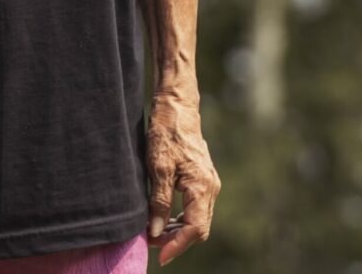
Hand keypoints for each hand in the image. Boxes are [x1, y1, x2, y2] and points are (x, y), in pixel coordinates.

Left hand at [146, 91, 219, 265]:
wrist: (177, 106)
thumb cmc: (167, 132)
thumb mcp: (157, 167)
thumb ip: (158, 202)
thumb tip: (156, 232)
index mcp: (202, 187)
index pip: (194, 229)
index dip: (177, 245)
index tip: (160, 255)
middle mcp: (210, 188)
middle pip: (198, 228)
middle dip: (176, 240)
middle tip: (151, 242)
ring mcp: (209, 183)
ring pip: (197, 219)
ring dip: (178, 230)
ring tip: (154, 233)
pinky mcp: (203, 178)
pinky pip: (195, 207)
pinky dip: (181, 217)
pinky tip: (164, 218)